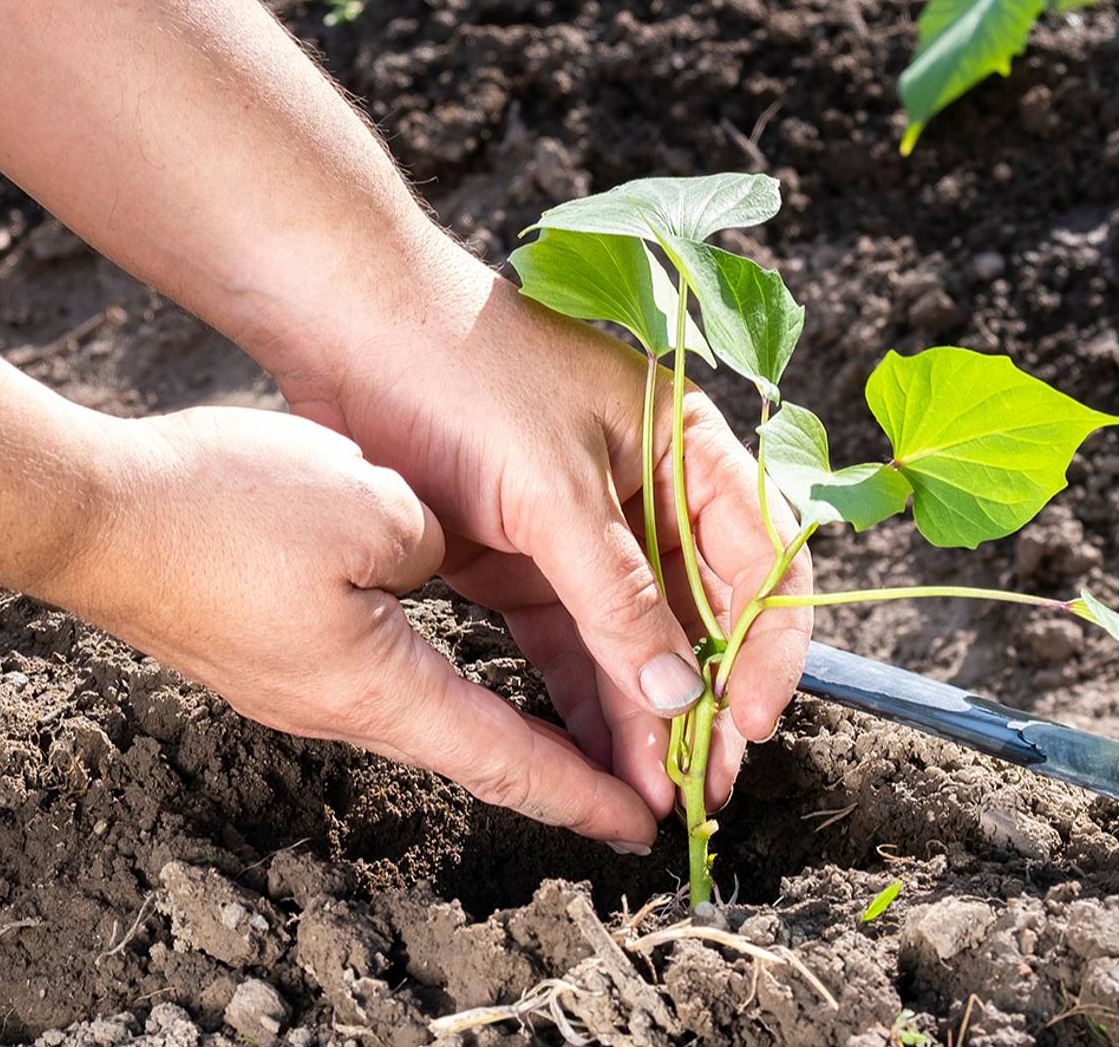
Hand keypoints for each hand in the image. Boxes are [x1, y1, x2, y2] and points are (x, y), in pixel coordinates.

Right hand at [53, 405, 659, 847]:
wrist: (95, 514)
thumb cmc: (227, 510)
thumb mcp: (376, 507)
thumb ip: (442, 544)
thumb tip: (443, 559)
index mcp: (376, 685)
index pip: (505, 759)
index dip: (580, 792)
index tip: (638, 822)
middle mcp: (341, 706)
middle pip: (476, 749)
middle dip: (561, 763)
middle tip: (630, 773)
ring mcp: (303, 684)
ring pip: (435, 713)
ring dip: (510, 721)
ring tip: (573, 715)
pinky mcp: (279, 653)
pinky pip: (388, 676)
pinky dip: (455, 681)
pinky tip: (468, 657)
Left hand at [277, 240, 813, 833]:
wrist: (351, 330)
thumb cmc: (468, 375)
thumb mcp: (555, 487)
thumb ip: (618, 595)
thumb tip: (681, 693)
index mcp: (686, 447)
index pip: (763, 557)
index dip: (768, 644)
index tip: (750, 720)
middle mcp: (647, 490)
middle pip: (702, 609)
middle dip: (705, 695)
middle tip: (701, 781)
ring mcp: (582, 528)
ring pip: (634, 636)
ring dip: (645, 710)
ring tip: (651, 788)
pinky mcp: (523, 557)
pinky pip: (569, 638)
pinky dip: (583, 696)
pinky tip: (597, 754)